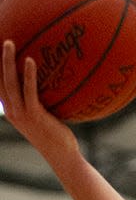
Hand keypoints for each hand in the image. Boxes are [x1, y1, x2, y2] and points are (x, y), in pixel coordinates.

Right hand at [0, 42, 78, 163]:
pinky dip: (28, 75)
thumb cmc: (57, 136)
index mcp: (12, 110)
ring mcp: (22, 114)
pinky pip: (29, 92)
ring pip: (10, 83)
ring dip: (8, 61)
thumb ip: (40, 99)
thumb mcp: (45, 116)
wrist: (63, 157)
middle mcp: (13, 111)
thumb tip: (51, 78)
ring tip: (10, 42)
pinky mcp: (34, 116)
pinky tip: (31, 60)